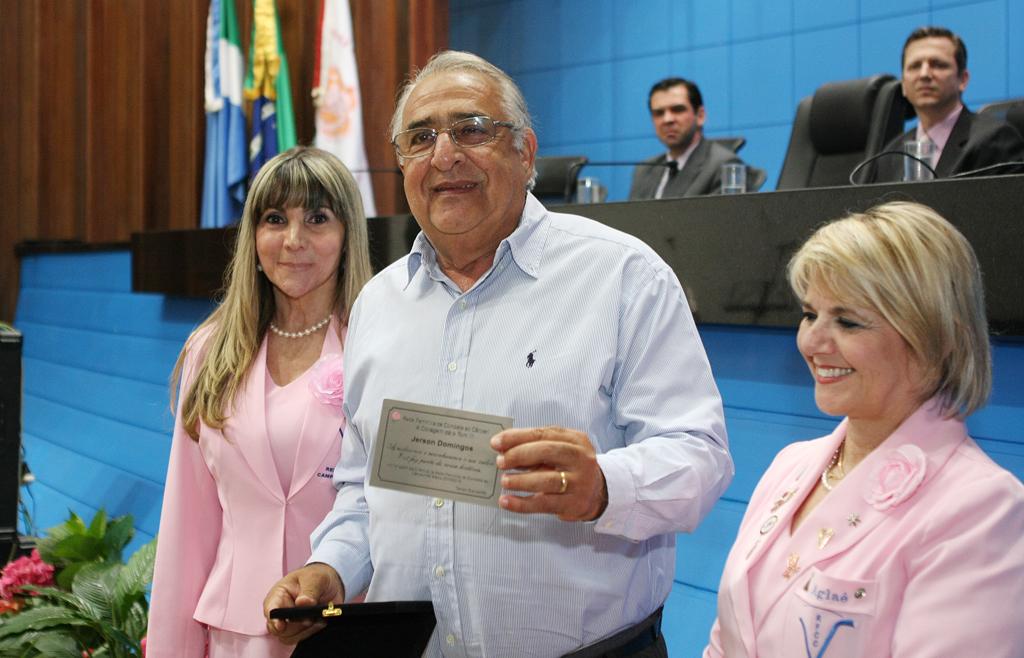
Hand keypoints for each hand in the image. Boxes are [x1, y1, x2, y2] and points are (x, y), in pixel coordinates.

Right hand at [263, 562, 345, 643]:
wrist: (329, 583)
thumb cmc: (316, 576)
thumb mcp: (316, 578)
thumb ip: (310, 590)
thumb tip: (303, 603)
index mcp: (278, 595)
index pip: (270, 610)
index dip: (274, 619)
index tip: (281, 625)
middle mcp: (280, 612)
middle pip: (277, 629)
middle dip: (296, 626)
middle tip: (312, 618)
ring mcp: (289, 623)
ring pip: (289, 637)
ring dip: (306, 630)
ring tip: (319, 617)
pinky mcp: (300, 630)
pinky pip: (301, 638)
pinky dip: (312, 632)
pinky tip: (321, 621)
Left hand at [490, 426, 607, 521]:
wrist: (598, 492)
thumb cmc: (570, 468)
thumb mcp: (559, 450)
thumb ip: (534, 447)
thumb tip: (502, 448)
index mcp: (575, 439)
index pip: (543, 434)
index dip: (517, 437)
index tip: (497, 442)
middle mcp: (580, 458)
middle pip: (547, 452)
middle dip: (519, 455)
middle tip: (500, 462)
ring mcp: (579, 482)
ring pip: (547, 480)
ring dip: (521, 480)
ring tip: (504, 481)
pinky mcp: (574, 504)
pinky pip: (543, 504)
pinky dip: (521, 504)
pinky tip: (507, 501)